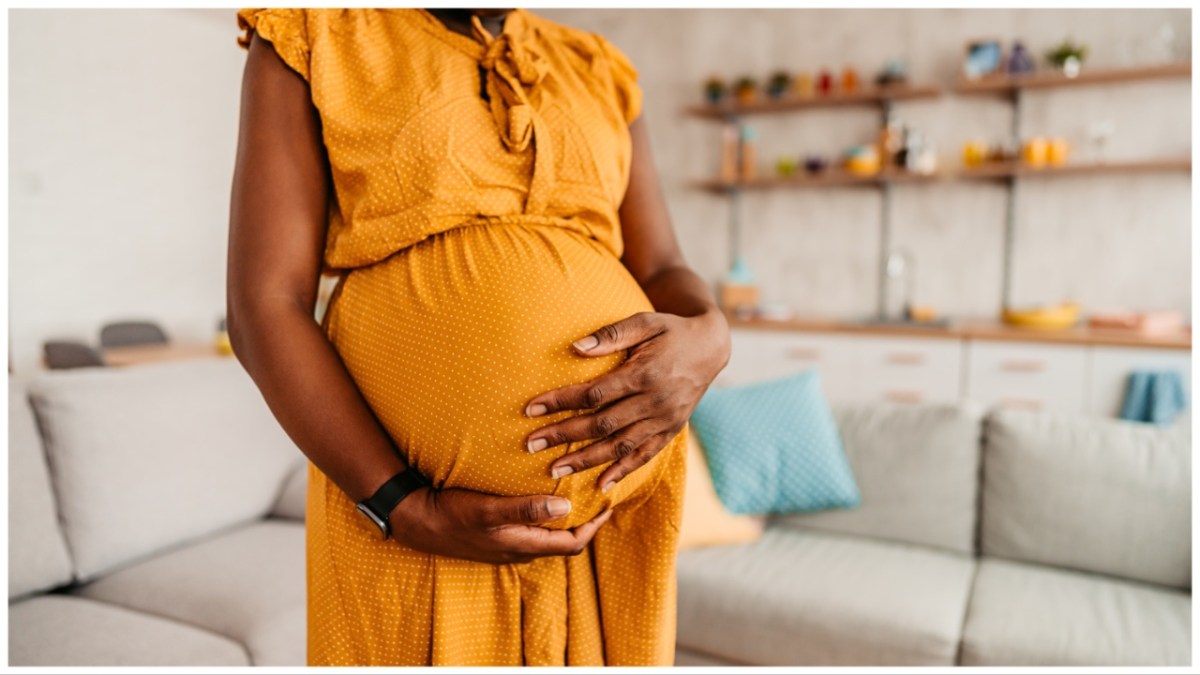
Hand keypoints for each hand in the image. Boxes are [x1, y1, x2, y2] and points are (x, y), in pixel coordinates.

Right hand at [389, 486, 612, 563]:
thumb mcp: (489, 510)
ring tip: (579, 493)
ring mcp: (509, 544)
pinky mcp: (498, 534)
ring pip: (549, 535)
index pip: (573, 544)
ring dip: (566, 517)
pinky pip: (533, 528)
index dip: (595, 526)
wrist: (418, 522)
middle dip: (585, 521)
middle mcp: (520, 549)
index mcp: (523, 545)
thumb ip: (527, 509)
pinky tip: (545, 495)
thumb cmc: (452, 514)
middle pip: (565, 541)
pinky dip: (547, 515)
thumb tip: (565, 509)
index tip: (609, 504)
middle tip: (598, 495)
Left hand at [523, 309, 730, 491]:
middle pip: (601, 424)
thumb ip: (611, 335)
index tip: (532, 409)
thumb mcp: (645, 323)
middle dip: (563, 436)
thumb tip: (575, 348)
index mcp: (644, 374)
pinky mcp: (671, 431)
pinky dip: (623, 471)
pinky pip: (645, 456)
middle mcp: (654, 402)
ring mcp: (664, 420)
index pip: (594, 394)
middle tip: (531, 445)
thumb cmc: (670, 331)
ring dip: (585, 460)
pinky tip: (600, 485)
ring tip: (555, 470)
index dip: (561, 402)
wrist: (710, 347)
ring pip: (620, 446)